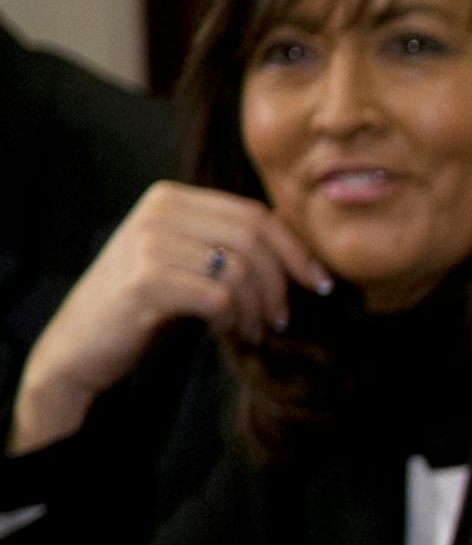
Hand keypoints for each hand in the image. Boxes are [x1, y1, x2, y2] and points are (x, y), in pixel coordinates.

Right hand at [9, 180, 329, 452]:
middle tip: (281, 318)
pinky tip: (230, 333)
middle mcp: (158, 211)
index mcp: (171, 198)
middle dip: (282, 282)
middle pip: (255, 238)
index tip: (320, 283)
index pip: (255, 214)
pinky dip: (236, 319)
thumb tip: (303, 256)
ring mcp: (149, 243)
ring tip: (253, 330)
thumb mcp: (186, 262)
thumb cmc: (143, 306)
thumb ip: (227, 245)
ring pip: (241, 268)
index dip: (296, 250)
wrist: (79, 347)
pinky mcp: (146, 281)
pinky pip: (220, 296)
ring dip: (258, 307)